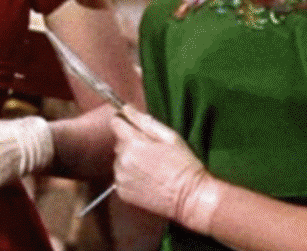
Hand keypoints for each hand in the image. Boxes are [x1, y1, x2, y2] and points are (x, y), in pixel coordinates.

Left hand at [111, 108, 225, 228]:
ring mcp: (120, 177)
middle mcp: (121, 160)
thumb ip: (146, 122)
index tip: (134, 127)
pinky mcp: (121, 192)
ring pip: (119, 161)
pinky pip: (121, 177)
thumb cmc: (185, 165)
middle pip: (119, 144)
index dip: (125, 123)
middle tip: (153, 153)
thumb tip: (127, 108)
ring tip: (152, 168)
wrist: (191, 198)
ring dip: (130, 161)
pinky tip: (147, 180)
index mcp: (132, 143)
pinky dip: (130, 177)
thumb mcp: (171, 138)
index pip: (115, 124)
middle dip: (131, 144)